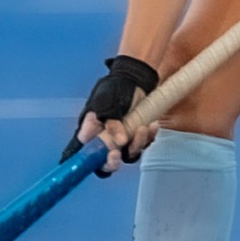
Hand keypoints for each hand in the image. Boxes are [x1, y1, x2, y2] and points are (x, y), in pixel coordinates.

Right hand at [61, 55, 158, 175]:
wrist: (133, 78)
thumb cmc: (114, 88)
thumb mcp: (105, 103)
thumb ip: (110, 122)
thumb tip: (119, 141)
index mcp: (90, 133)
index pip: (87, 157)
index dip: (94, 162)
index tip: (110, 155)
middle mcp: (104, 140)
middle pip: (107, 163)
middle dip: (115, 160)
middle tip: (122, 150)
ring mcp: (121, 139)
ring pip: (129, 154)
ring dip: (137, 144)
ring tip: (143, 128)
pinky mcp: (136, 136)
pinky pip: (143, 144)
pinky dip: (149, 137)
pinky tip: (152, 124)